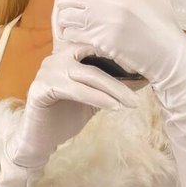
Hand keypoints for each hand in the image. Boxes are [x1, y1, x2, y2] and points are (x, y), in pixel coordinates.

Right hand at [6, 42, 138, 169]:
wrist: (40, 140)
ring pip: (89, 75)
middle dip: (121, 72)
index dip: (121, 54)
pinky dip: (97, 98)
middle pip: (96, 59)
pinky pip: (75, 90)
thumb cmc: (66, 116)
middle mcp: (57, 57)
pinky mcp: (41, 87)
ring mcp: (47, 70)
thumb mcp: (95, 99)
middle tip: (143, 84)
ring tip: (132, 102)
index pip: (97, 46)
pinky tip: (114, 107)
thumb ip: (111, 86)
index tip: (145, 65)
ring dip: (114, 89)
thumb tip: (142, 79)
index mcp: (68, 54)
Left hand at [53, 0, 185, 117]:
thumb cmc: (164, 19)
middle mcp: (107, 2)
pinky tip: (78, 35)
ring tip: (72, 20)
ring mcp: (101, 23)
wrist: (169, 53)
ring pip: (66, 15)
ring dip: (66, 18)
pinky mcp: (99, 43)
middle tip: (68, 4)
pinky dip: (71, 34)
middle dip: (64, 0)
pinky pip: (72, 34)